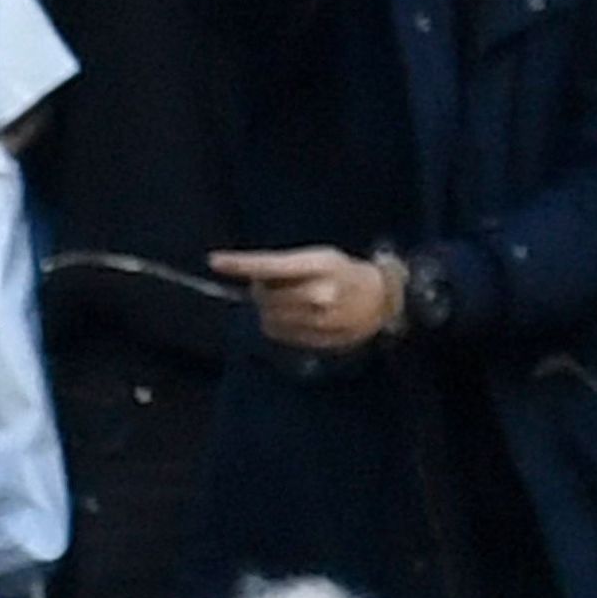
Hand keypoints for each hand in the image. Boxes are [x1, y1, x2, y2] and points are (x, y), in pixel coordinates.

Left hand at [211, 245, 403, 357]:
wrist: (381, 299)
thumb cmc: (344, 273)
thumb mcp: (320, 258)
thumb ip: (287, 268)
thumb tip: (251, 278)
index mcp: (320, 265)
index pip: (271, 265)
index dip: (241, 264)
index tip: (215, 260)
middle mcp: (318, 293)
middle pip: (263, 295)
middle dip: (261, 290)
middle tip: (278, 286)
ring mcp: (317, 319)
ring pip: (267, 317)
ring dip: (269, 309)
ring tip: (292, 301)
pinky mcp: (315, 339)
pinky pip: (278, 333)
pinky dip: (278, 324)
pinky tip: (297, 316)